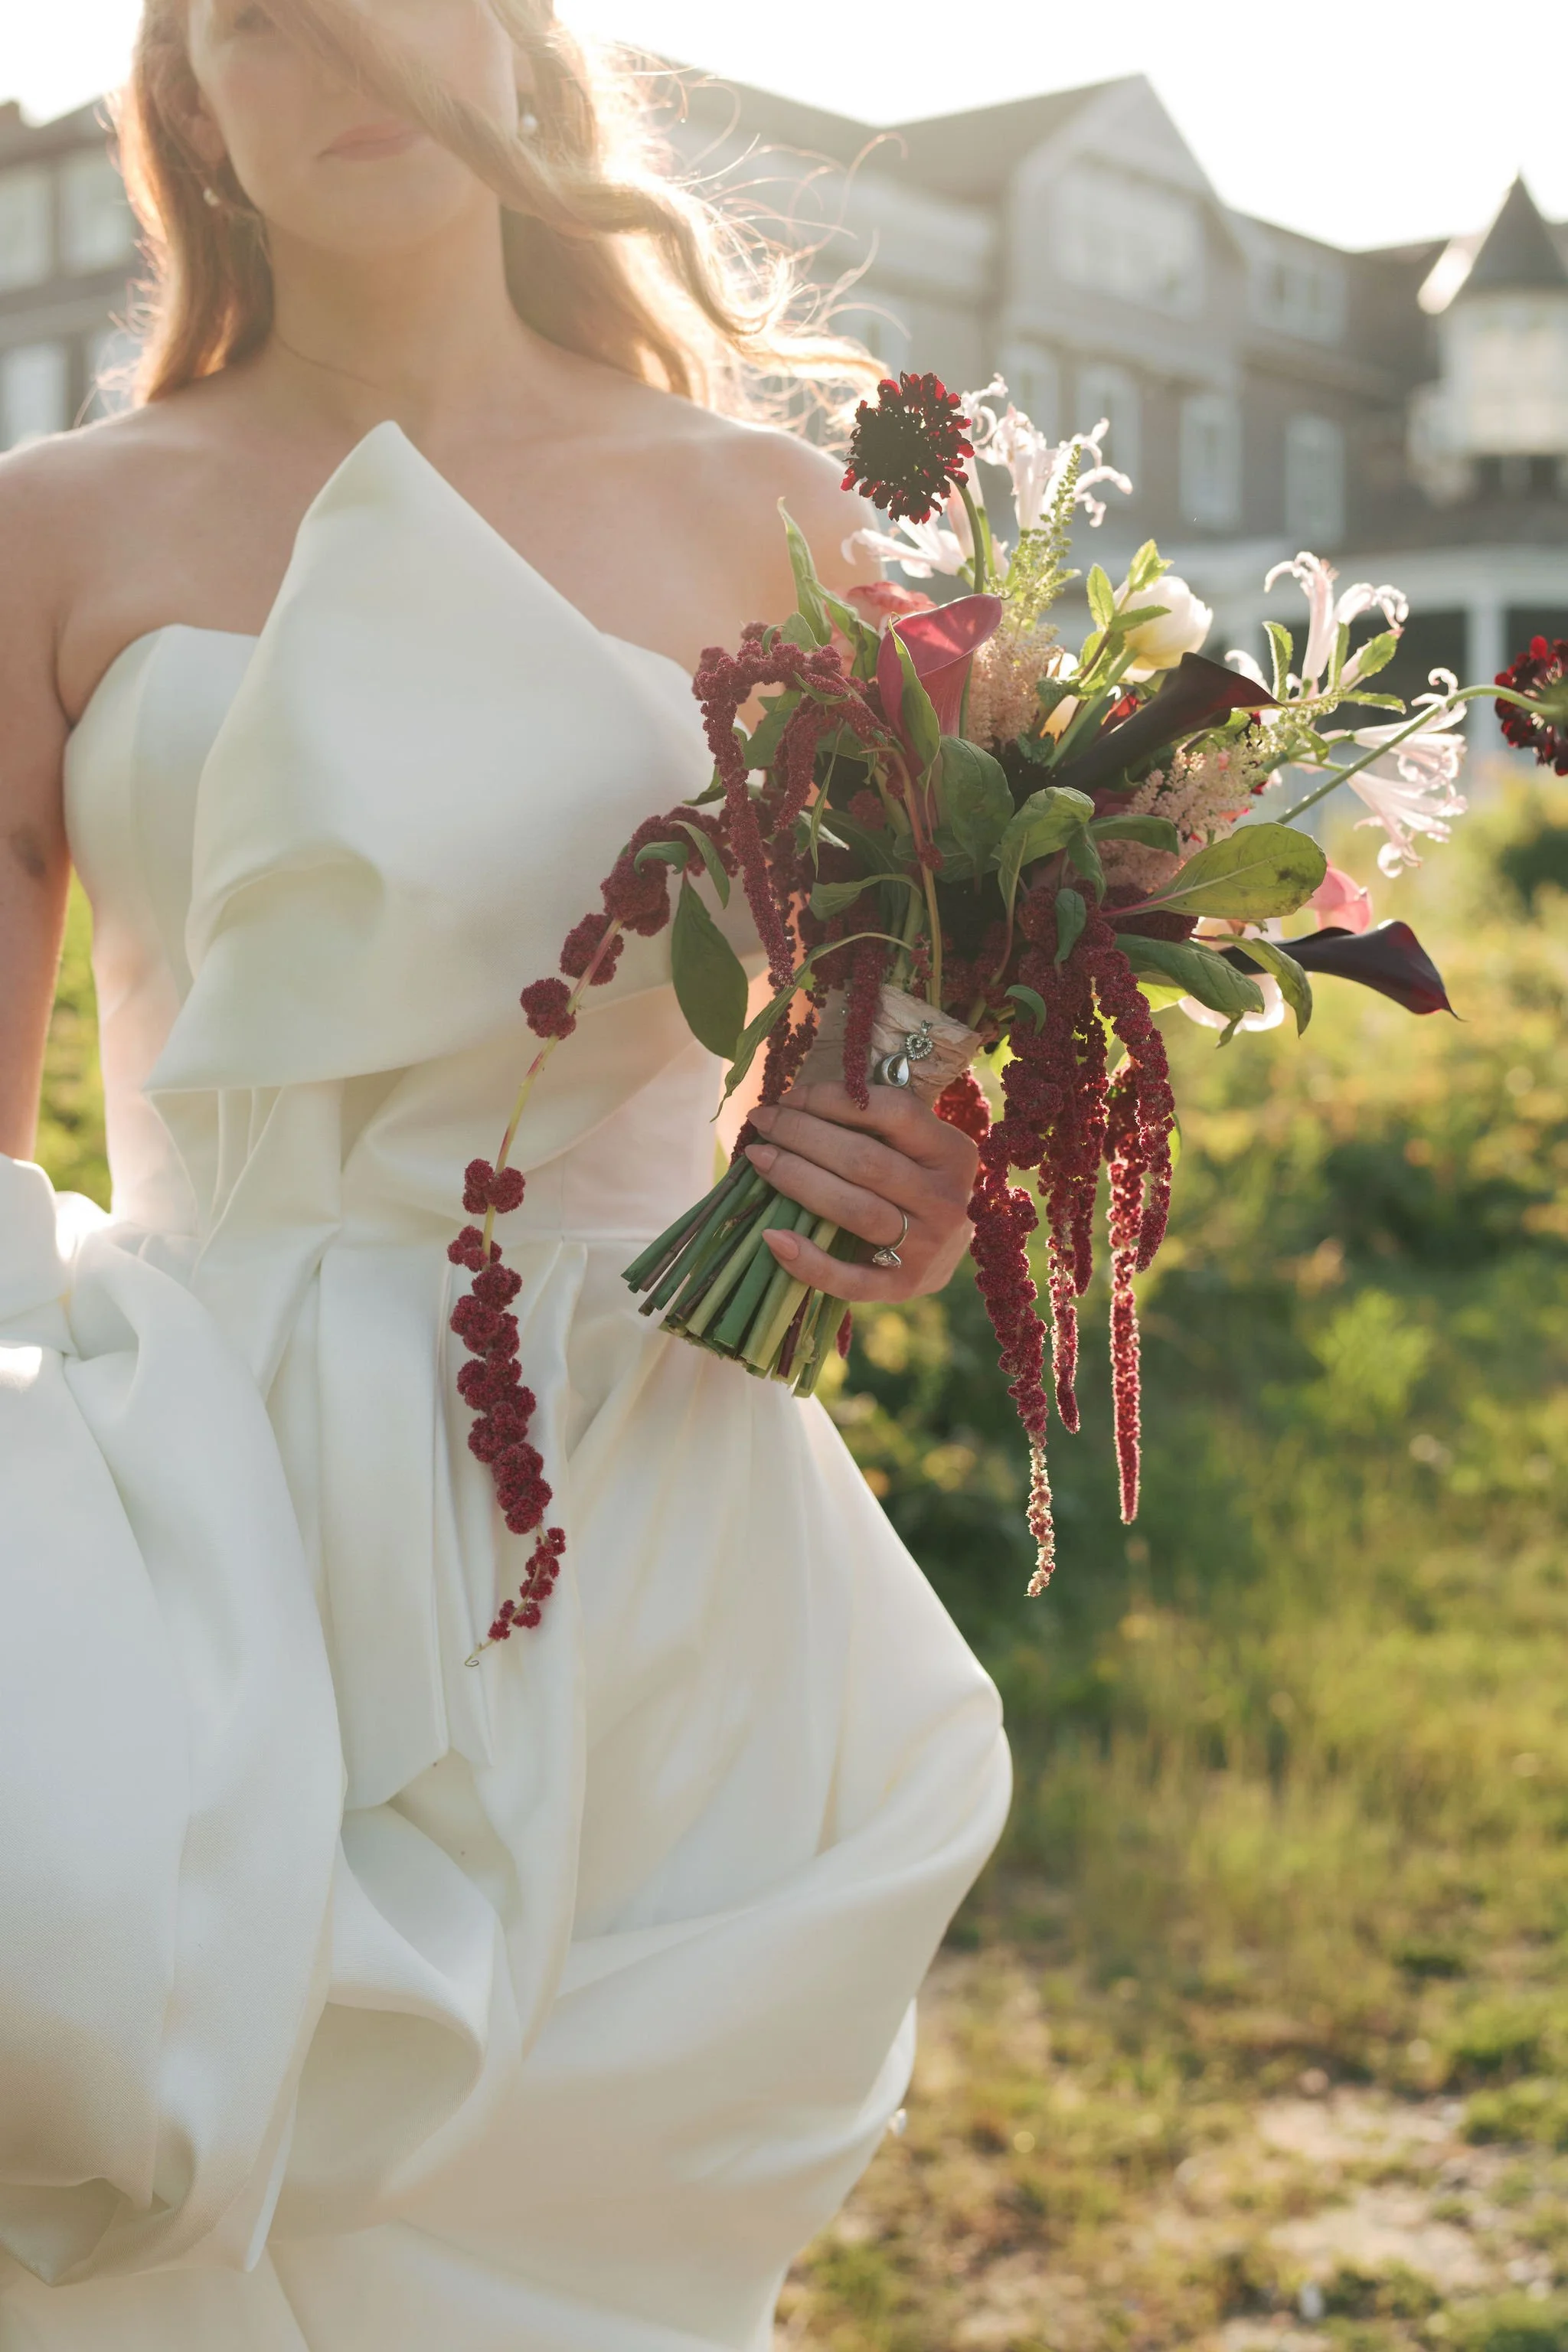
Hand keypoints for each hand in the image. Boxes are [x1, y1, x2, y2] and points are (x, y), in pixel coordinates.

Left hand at [744, 1080, 977, 1303]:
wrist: (947, 1252)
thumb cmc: (915, 1182)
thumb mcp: (915, 1146)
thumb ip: (874, 1124)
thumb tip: (796, 1103)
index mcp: (952, 1153)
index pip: (894, 1113)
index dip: (835, 1100)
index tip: (790, 1097)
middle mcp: (945, 1200)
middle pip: (866, 1161)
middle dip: (804, 1135)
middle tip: (764, 1120)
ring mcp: (927, 1249)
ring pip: (856, 1211)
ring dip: (799, 1180)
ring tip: (760, 1159)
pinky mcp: (902, 1288)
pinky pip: (850, 1280)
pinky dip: (808, 1261)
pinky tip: (772, 1237)